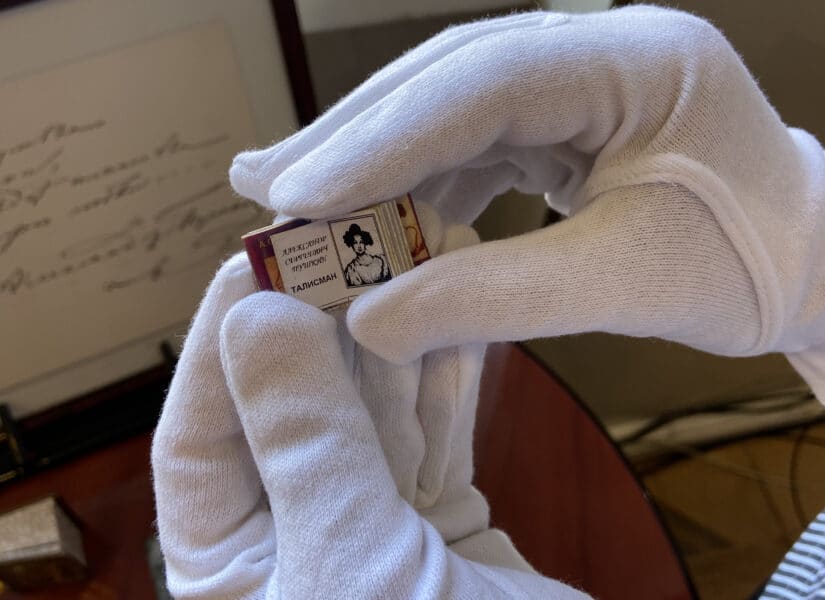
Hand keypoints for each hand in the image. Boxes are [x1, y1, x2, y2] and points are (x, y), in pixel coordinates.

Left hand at [151, 220, 589, 598]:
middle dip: (326, 322)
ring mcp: (365, 525)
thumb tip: (259, 322)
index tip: (259, 256)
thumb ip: (307, 448)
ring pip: (370, 409)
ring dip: (397, 336)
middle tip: (355, 233)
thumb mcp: (355, 569)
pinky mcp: (435, 518)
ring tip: (418, 254)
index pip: (200, 439)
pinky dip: (446, 375)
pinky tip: (455, 312)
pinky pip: (431, 430)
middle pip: (293, 409)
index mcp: (235, 572)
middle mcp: (292, 542)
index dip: (226, 342)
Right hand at [229, 6, 824, 396]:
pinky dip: (416, 180)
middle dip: (356, 136)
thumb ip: (493, 298)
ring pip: (450, 108)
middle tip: (263, 182)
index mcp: (637, 61)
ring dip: (375, 158)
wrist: (804, 263)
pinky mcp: (564, 117)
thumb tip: (369, 322)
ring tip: (297, 199)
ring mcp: (578, 79)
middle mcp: (599, 48)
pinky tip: (375, 214)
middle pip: (451, 79)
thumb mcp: (622, 285)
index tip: (297, 188)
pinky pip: (472, 140)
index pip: (485, 79)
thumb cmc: (743, 269)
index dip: (383, 135)